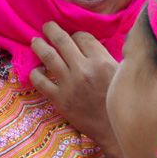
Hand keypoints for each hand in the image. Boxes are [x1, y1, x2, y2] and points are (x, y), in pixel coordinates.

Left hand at [30, 22, 124, 157]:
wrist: (113, 131)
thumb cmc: (119, 102)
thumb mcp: (121, 74)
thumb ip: (106, 57)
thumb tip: (93, 44)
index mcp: (101, 61)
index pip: (82, 37)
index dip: (76, 35)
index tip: (74, 38)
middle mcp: (83, 69)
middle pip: (62, 40)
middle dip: (52, 30)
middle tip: (47, 26)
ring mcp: (69, 84)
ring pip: (48, 56)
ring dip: (39, 45)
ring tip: (35, 41)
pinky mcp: (59, 99)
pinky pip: (39, 81)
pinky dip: (36, 72)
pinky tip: (37, 70)